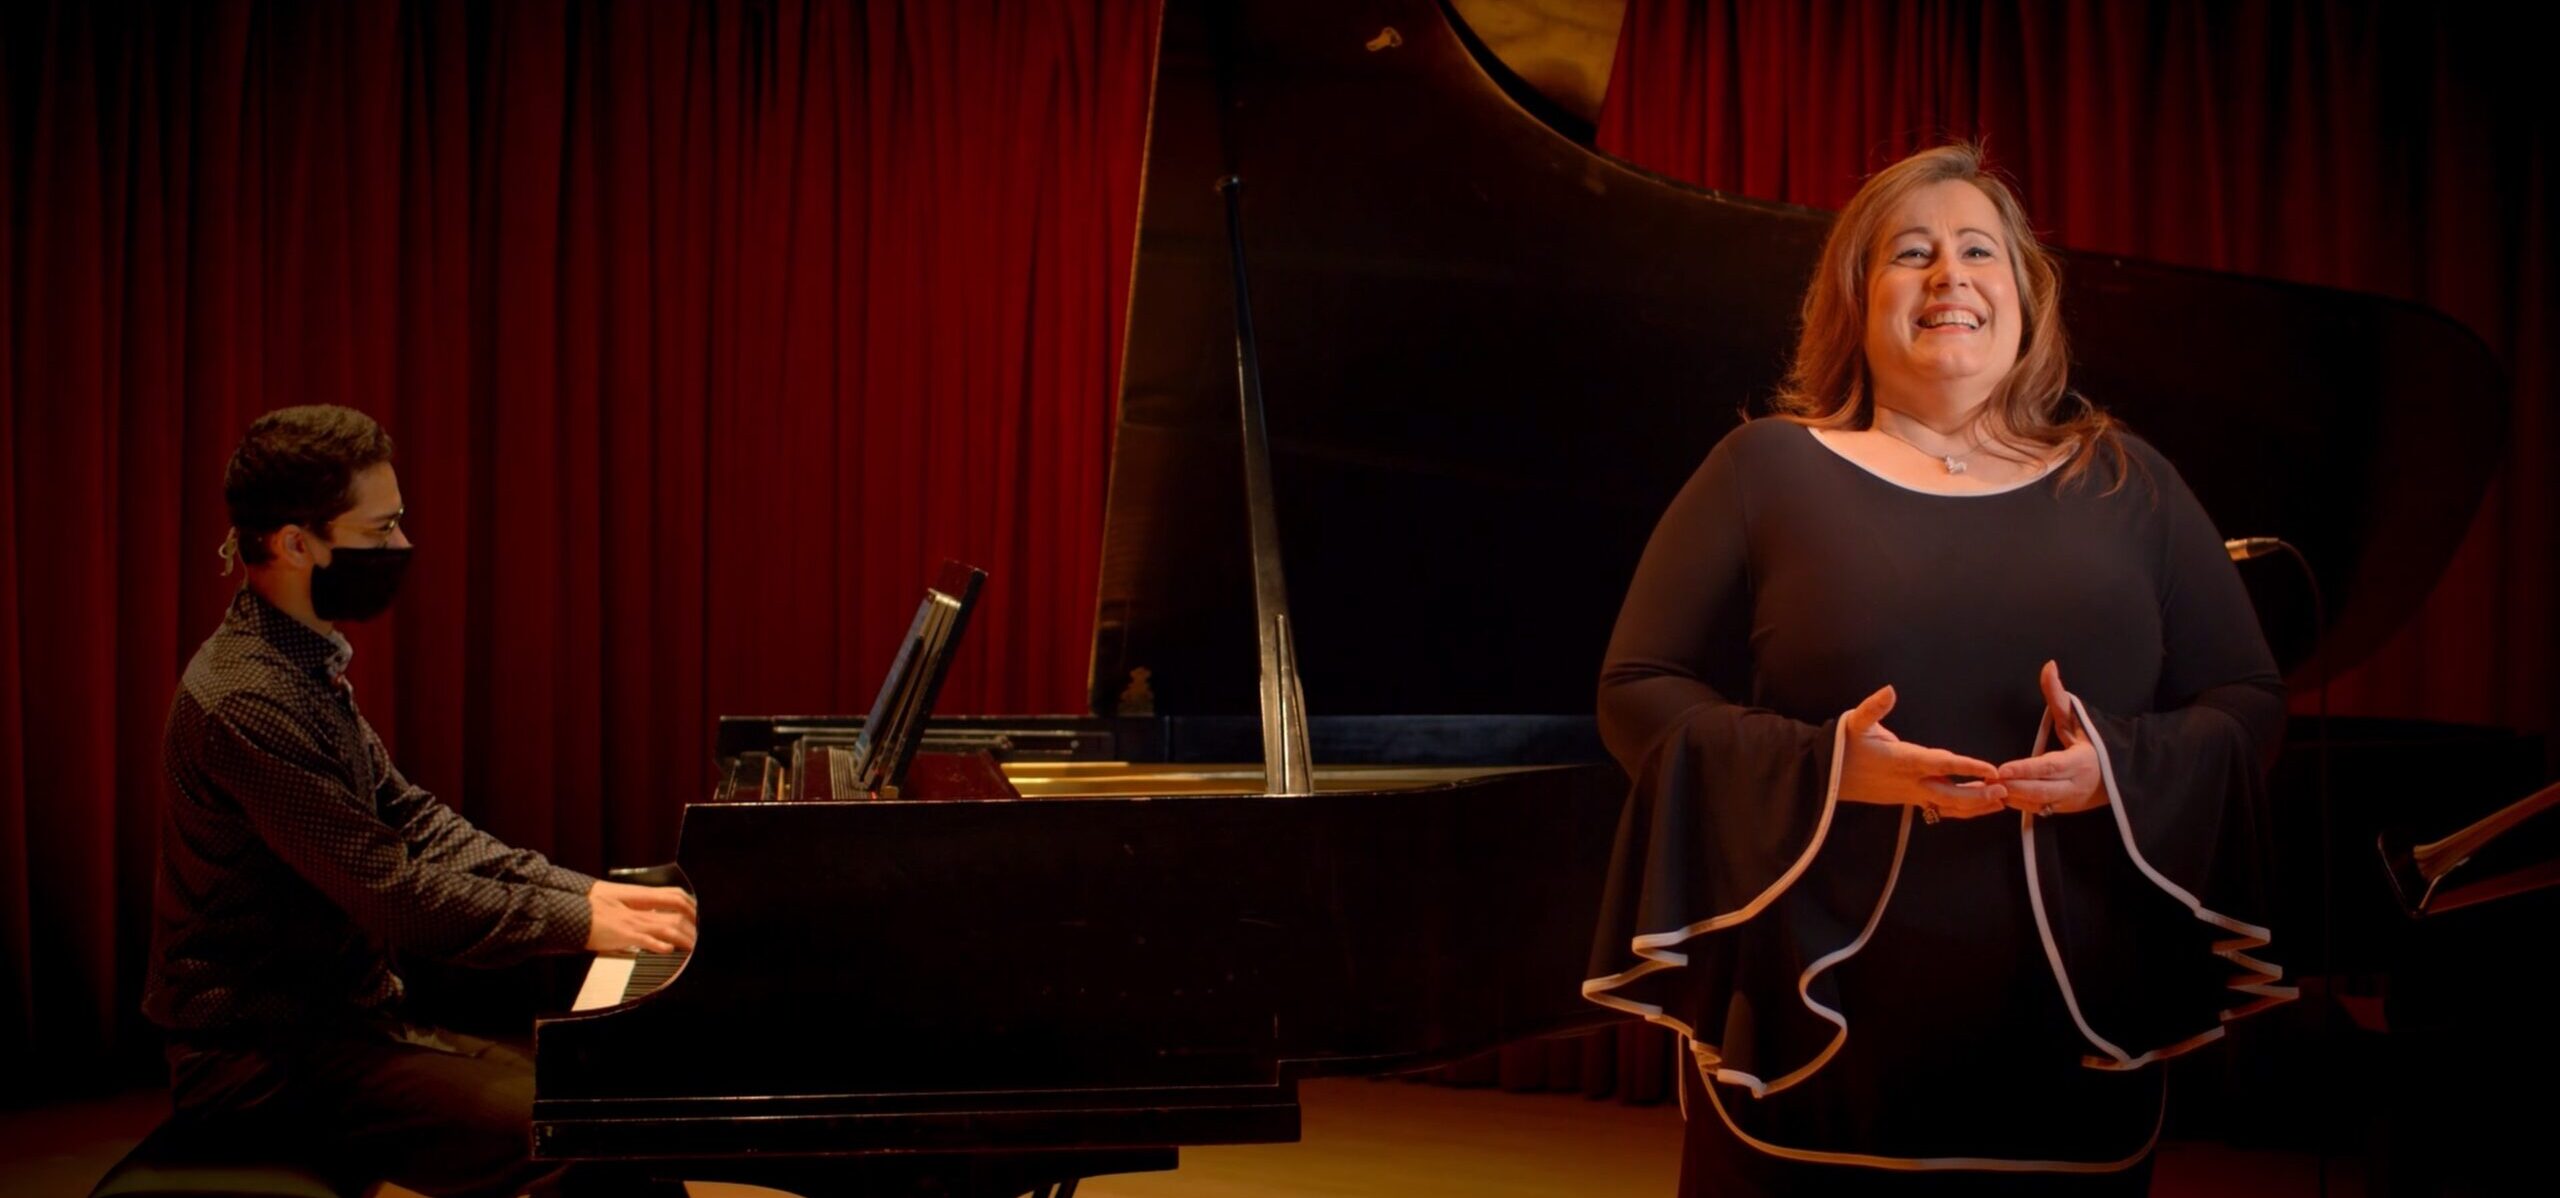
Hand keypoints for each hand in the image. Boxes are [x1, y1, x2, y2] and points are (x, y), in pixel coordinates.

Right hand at [585, 879, 698, 953]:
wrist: (563, 910)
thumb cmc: (585, 907)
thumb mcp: (611, 900)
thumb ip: (631, 906)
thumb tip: (647, 917)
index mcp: (635, 896)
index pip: (672, 895)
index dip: (690, 904)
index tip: (698, 915)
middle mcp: (636, 907)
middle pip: (675, 912)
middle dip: (693, 924)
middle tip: (702, 935)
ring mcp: (630, 920)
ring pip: (666, 926)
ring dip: (684, 937)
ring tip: (694, 947)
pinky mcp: (621, 934)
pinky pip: (645, 939)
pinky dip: (659, 944)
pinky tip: (670, 950)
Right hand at [1836, 684, 2006, 821]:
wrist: (1823, 778)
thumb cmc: (1842, 747)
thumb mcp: (1854, 722)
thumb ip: (1873, 708)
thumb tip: (1889, 690)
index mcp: (1901, 760)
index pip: (1940, 764)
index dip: (1967, 767)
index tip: (1991, 770)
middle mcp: (1909, 781)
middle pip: (1949, 795)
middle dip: (1978, 796)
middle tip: (2005, 792)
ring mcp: (1910, 794)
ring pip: (1947, 806)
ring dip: (1975, 806)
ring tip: (2001, 802)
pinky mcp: (1908, 799)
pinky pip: (1940, 808)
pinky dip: (1962, 809)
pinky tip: (1980, 805)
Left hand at [1994, 660, 2106, 817]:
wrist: (2121, 775)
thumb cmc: (2095, 742)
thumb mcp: (2078, 719)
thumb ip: (2058, 695)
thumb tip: (2049, 666)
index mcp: (2080, 761)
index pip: (2049, 767)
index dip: (2025, 769)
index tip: (2002, 769)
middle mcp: (2075, 784)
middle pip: (2041, 790)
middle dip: (2013, 786)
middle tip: (1987, 780)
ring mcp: (2070, 801)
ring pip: (2038, 804)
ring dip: (2012, 798)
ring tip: (1987, 788)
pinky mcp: (2064, 810)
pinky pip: (2038, 810)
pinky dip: (2018, 804)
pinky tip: (1999, 796)